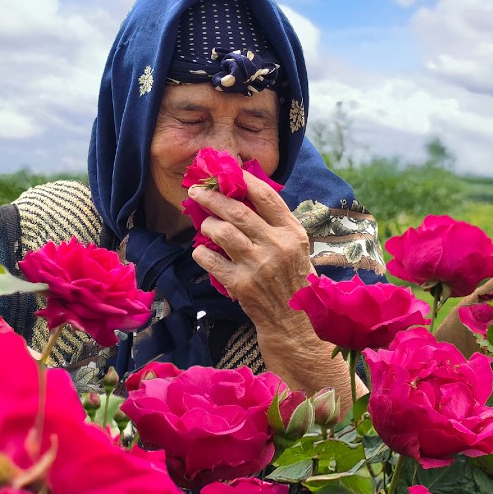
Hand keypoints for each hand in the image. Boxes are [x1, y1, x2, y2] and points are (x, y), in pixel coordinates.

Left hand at [187, 174, 314, 320]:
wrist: (292, 321)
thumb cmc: (293, 279)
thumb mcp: (296, 248)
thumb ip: (276, 224)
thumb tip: (244, 196)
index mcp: (292, 233)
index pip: (266, 197)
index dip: (244, 180)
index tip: (227, 172)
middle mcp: (276, 246)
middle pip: (237, 211)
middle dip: (212, 197)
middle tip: (197, 190)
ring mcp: (258, 265)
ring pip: (221, 232)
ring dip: (207, 225)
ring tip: (205, 225)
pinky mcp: (240, 284)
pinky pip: (210, 260)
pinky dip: (202, 252)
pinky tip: (203, 252)